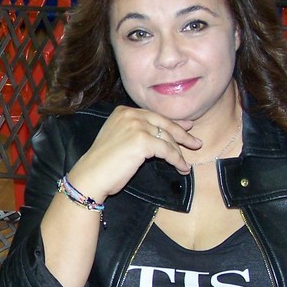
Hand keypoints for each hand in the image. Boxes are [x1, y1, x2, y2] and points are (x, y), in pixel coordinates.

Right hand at [64, 106, 200, 203]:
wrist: (91, 175)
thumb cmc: (103, 163)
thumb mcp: (118, 138)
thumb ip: (135, 131)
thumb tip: (159, 134)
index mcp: (123, 111)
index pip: (154, 116)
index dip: (172, 123)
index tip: (186, 127)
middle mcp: (131, 115)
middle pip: (164, 123)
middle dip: (182, 134)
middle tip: (196, 143)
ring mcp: (137, 126)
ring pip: (167, 138)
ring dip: (179, 152)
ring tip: (186, 163)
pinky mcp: (143, 141)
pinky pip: (167, 150)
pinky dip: (177, 160)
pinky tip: (181, 167)